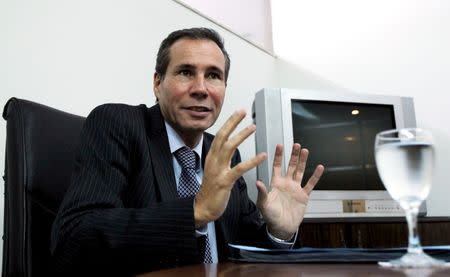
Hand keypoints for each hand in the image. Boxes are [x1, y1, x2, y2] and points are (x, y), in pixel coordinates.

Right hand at [194, 110, 266, 227]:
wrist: (203, 208)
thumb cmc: (210, 190)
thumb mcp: (214, 170)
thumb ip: (221, 158)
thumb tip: (228, 147)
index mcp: (211, 157)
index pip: (220, 135)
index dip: (229, 123)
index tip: (238, 113)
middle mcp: (213, 161)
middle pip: (222, 136)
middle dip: (232, 123)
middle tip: (243, 112)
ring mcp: (218, 170)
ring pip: (229, 148)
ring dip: (241, 136)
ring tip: (253, 127)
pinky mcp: (224, 181)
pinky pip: (239, 168)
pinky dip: (252, 161)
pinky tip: (262, 156)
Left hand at [256, 143, 323, 239]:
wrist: (282, 228)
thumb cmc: (270, 217)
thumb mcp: (264, 204)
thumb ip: (262, 192)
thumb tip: (258, 182)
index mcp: (275, 184)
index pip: (277, 166)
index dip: (278, 156)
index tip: (280, 145)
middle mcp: (286, 184)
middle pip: (290, 166)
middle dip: (293, 155)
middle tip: (296, 145)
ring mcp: (295, 189)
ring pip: (300, 172)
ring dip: (303, 162)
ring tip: (305, 151)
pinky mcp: (303, 196)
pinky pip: (310, 184)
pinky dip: (315, 176)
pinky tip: (319, 168)